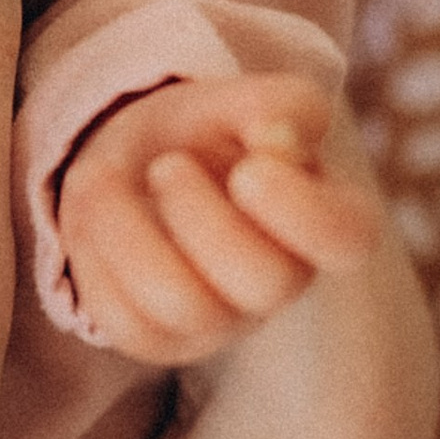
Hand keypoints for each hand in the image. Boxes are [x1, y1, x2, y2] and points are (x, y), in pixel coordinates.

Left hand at [56, 68, 380, 363]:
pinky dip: (93, 251)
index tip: (246, 168)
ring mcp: (221, 323)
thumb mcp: (248, 98)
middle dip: (203, 215)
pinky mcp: (157, 340)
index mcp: (326, 219)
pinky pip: (122, 317)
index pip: (346, 238)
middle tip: (167, 165)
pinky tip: (97, 212)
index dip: (298, 208)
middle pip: (264, 282)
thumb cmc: (211, 129)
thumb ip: (282, 107)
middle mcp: (283, 283)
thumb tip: (276, 140)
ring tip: (106, 176)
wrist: (140, 158)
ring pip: (184, 306)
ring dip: (131, 229)